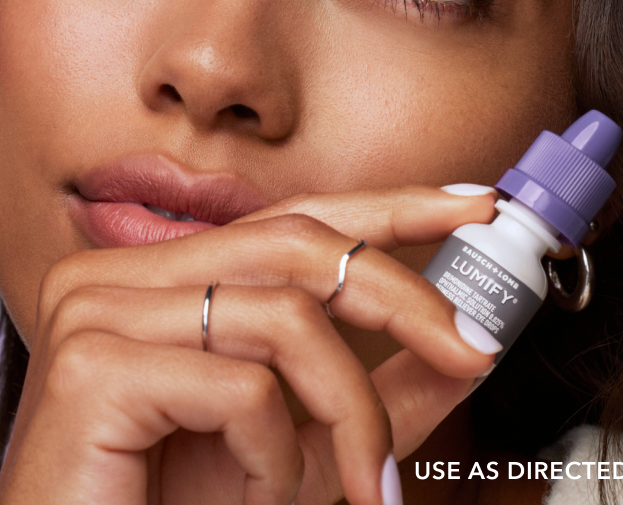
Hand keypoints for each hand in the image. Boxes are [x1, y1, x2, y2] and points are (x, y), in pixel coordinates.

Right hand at [0, 187, 495, 504]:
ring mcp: (101, 309)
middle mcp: (125, 271)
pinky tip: (258, 498)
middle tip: (473, 347)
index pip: (293, 216)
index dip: (389, 205)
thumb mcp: (293, 442)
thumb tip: (459, 348)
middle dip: (404, 295)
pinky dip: (277, 457)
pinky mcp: (93, 366)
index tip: (469, 207)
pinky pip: (239, 387)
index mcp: (167, 274)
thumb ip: (371, 389)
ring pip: (284, 319)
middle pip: (298, 245)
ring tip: (366, 483)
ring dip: (351, 411)